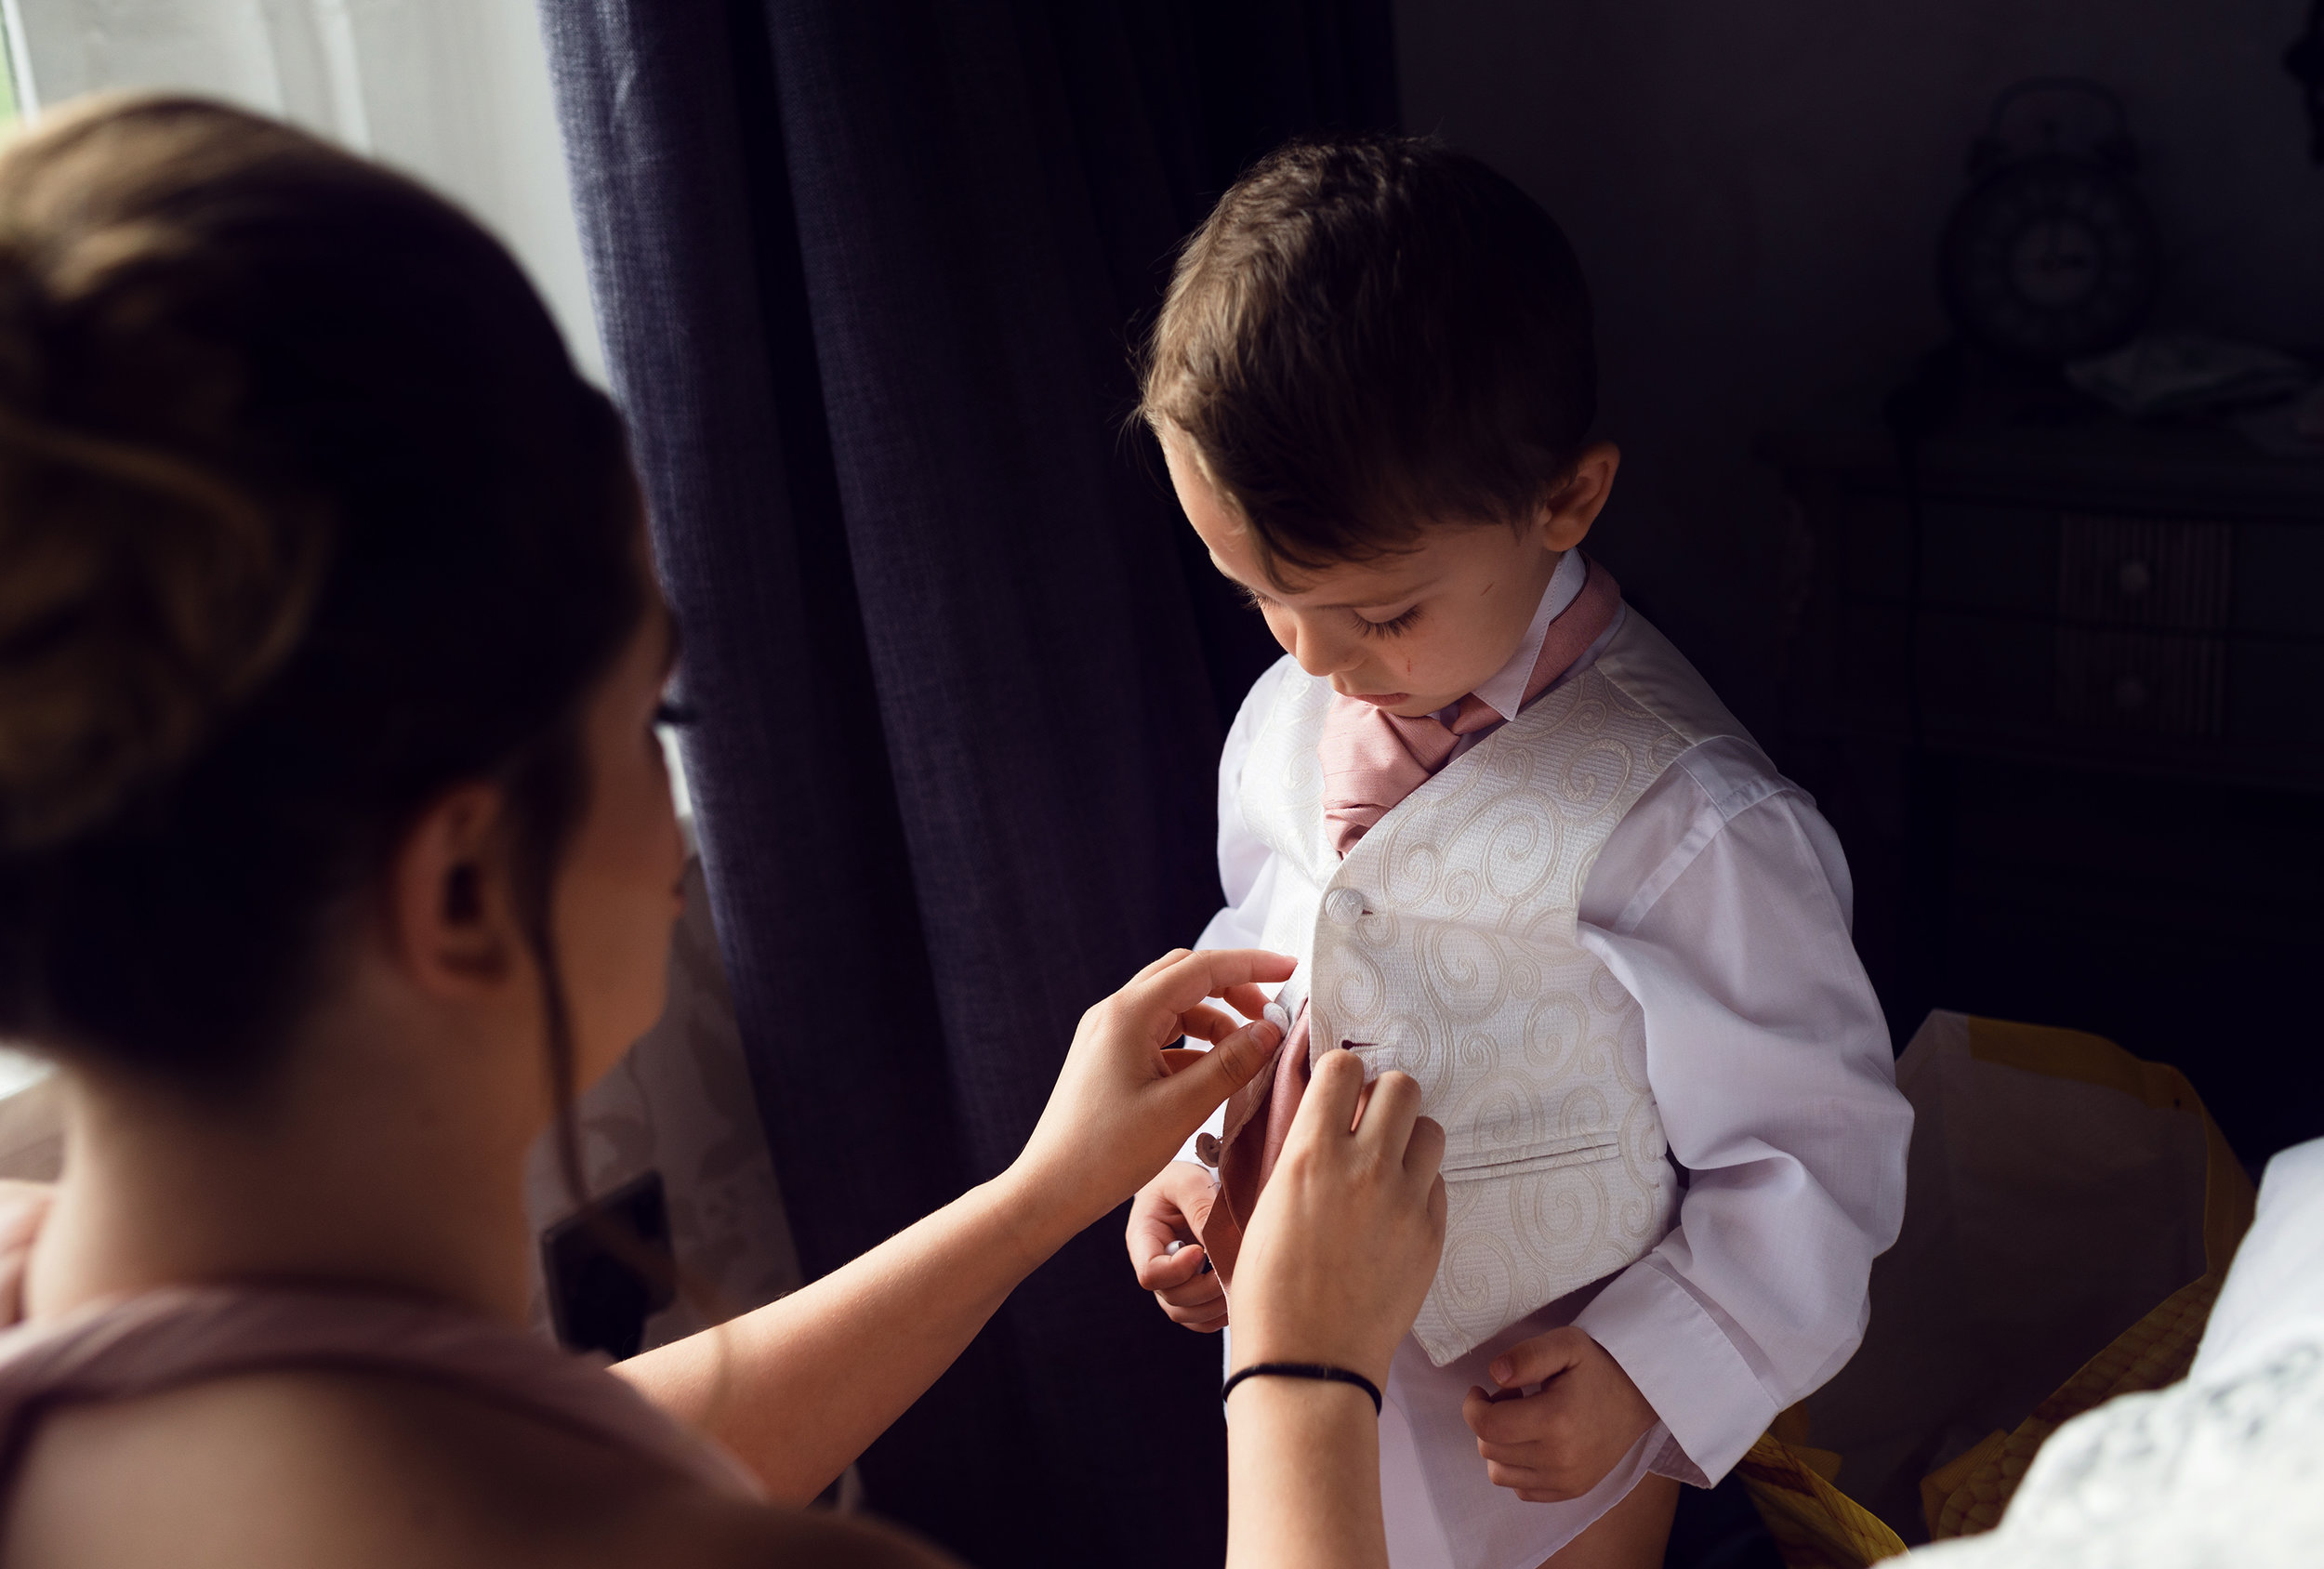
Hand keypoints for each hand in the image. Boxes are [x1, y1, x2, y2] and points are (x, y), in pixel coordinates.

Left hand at [1005, 948, 1289, 1239]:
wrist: (1049, 1191)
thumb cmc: (1104, 1154)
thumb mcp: (1180, 1109)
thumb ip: (1229, 1065)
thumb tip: (1270, 1030)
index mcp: (1128, 1014)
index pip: (1202, 968)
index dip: (1251, 965)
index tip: (1290, 972)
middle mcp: (1114, 1014)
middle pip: (1186, 977)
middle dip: (1234, 989)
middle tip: (1272, 1016)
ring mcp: (1108, 1035)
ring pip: (1174, 1007)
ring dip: (1215, 1020)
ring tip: (1249, 1053)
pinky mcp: (1108, 1059)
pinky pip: (1160, 1035)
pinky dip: (1194, 1046)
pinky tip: (1216, 1074)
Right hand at [1128, 1162, 1228, 1330]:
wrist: (1181, 1186)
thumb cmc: (1180, 1180)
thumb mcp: (1189, 1181)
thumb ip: (1200, 1208)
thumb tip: (1219, 1244)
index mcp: (1143, 1238)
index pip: (1150, 1274)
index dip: (1178, 1271)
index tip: (1200, 1251)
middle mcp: (1152, 1266)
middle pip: (1172, 1298)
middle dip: (1205, 1288)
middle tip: (1229, 1263)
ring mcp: (1168, 1283)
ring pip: (1185, 1314)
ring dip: (1215, 1303)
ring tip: (1235, 1276)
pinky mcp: (1186, 1292)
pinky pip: (1198, 1320)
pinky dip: (1218, 1314)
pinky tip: (1234, 1291)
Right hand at [1226, 1050, 1446, 1390]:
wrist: (1309, 1359)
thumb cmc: (1269, 1288)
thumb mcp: (1266, 1205)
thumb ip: (1301, 1154)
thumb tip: (1324, 1119)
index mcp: (1312, 1154)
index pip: (1345, 1067)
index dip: (1341, 1076)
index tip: (1338, 1092)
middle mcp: (1364, 1167)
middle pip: (1402, 1086)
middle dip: (1384, 1098)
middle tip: (1368, 1124)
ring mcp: (1405, 1200)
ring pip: (1430, 1130)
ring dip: (1409, 1138)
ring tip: (1387, 1166)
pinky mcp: (1432, 1233)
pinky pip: (1438, 1183)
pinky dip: (1420, 1186)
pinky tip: (1394, 1211)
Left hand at [1461, 1327, 1656, 1501]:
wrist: (1640, 1397)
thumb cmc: (1599, 1367)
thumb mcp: (1566, 1344)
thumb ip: (1527, 1356)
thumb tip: (1494, 1375)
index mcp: (1556, 1420)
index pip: (1487, 1426)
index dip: (1472, 1406)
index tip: (1481, 1390)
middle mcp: (1560, 1459)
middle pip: (1489, 1448)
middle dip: (1488, 1420)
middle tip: (1513, 1397)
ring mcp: (1566, 1481)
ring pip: (1498, 1472)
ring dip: (1500, 1445)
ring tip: (1524, 1420)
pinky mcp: (1570, 1491)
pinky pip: (1520, 1489)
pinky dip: (1516, 1467)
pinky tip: (1534, 1441)